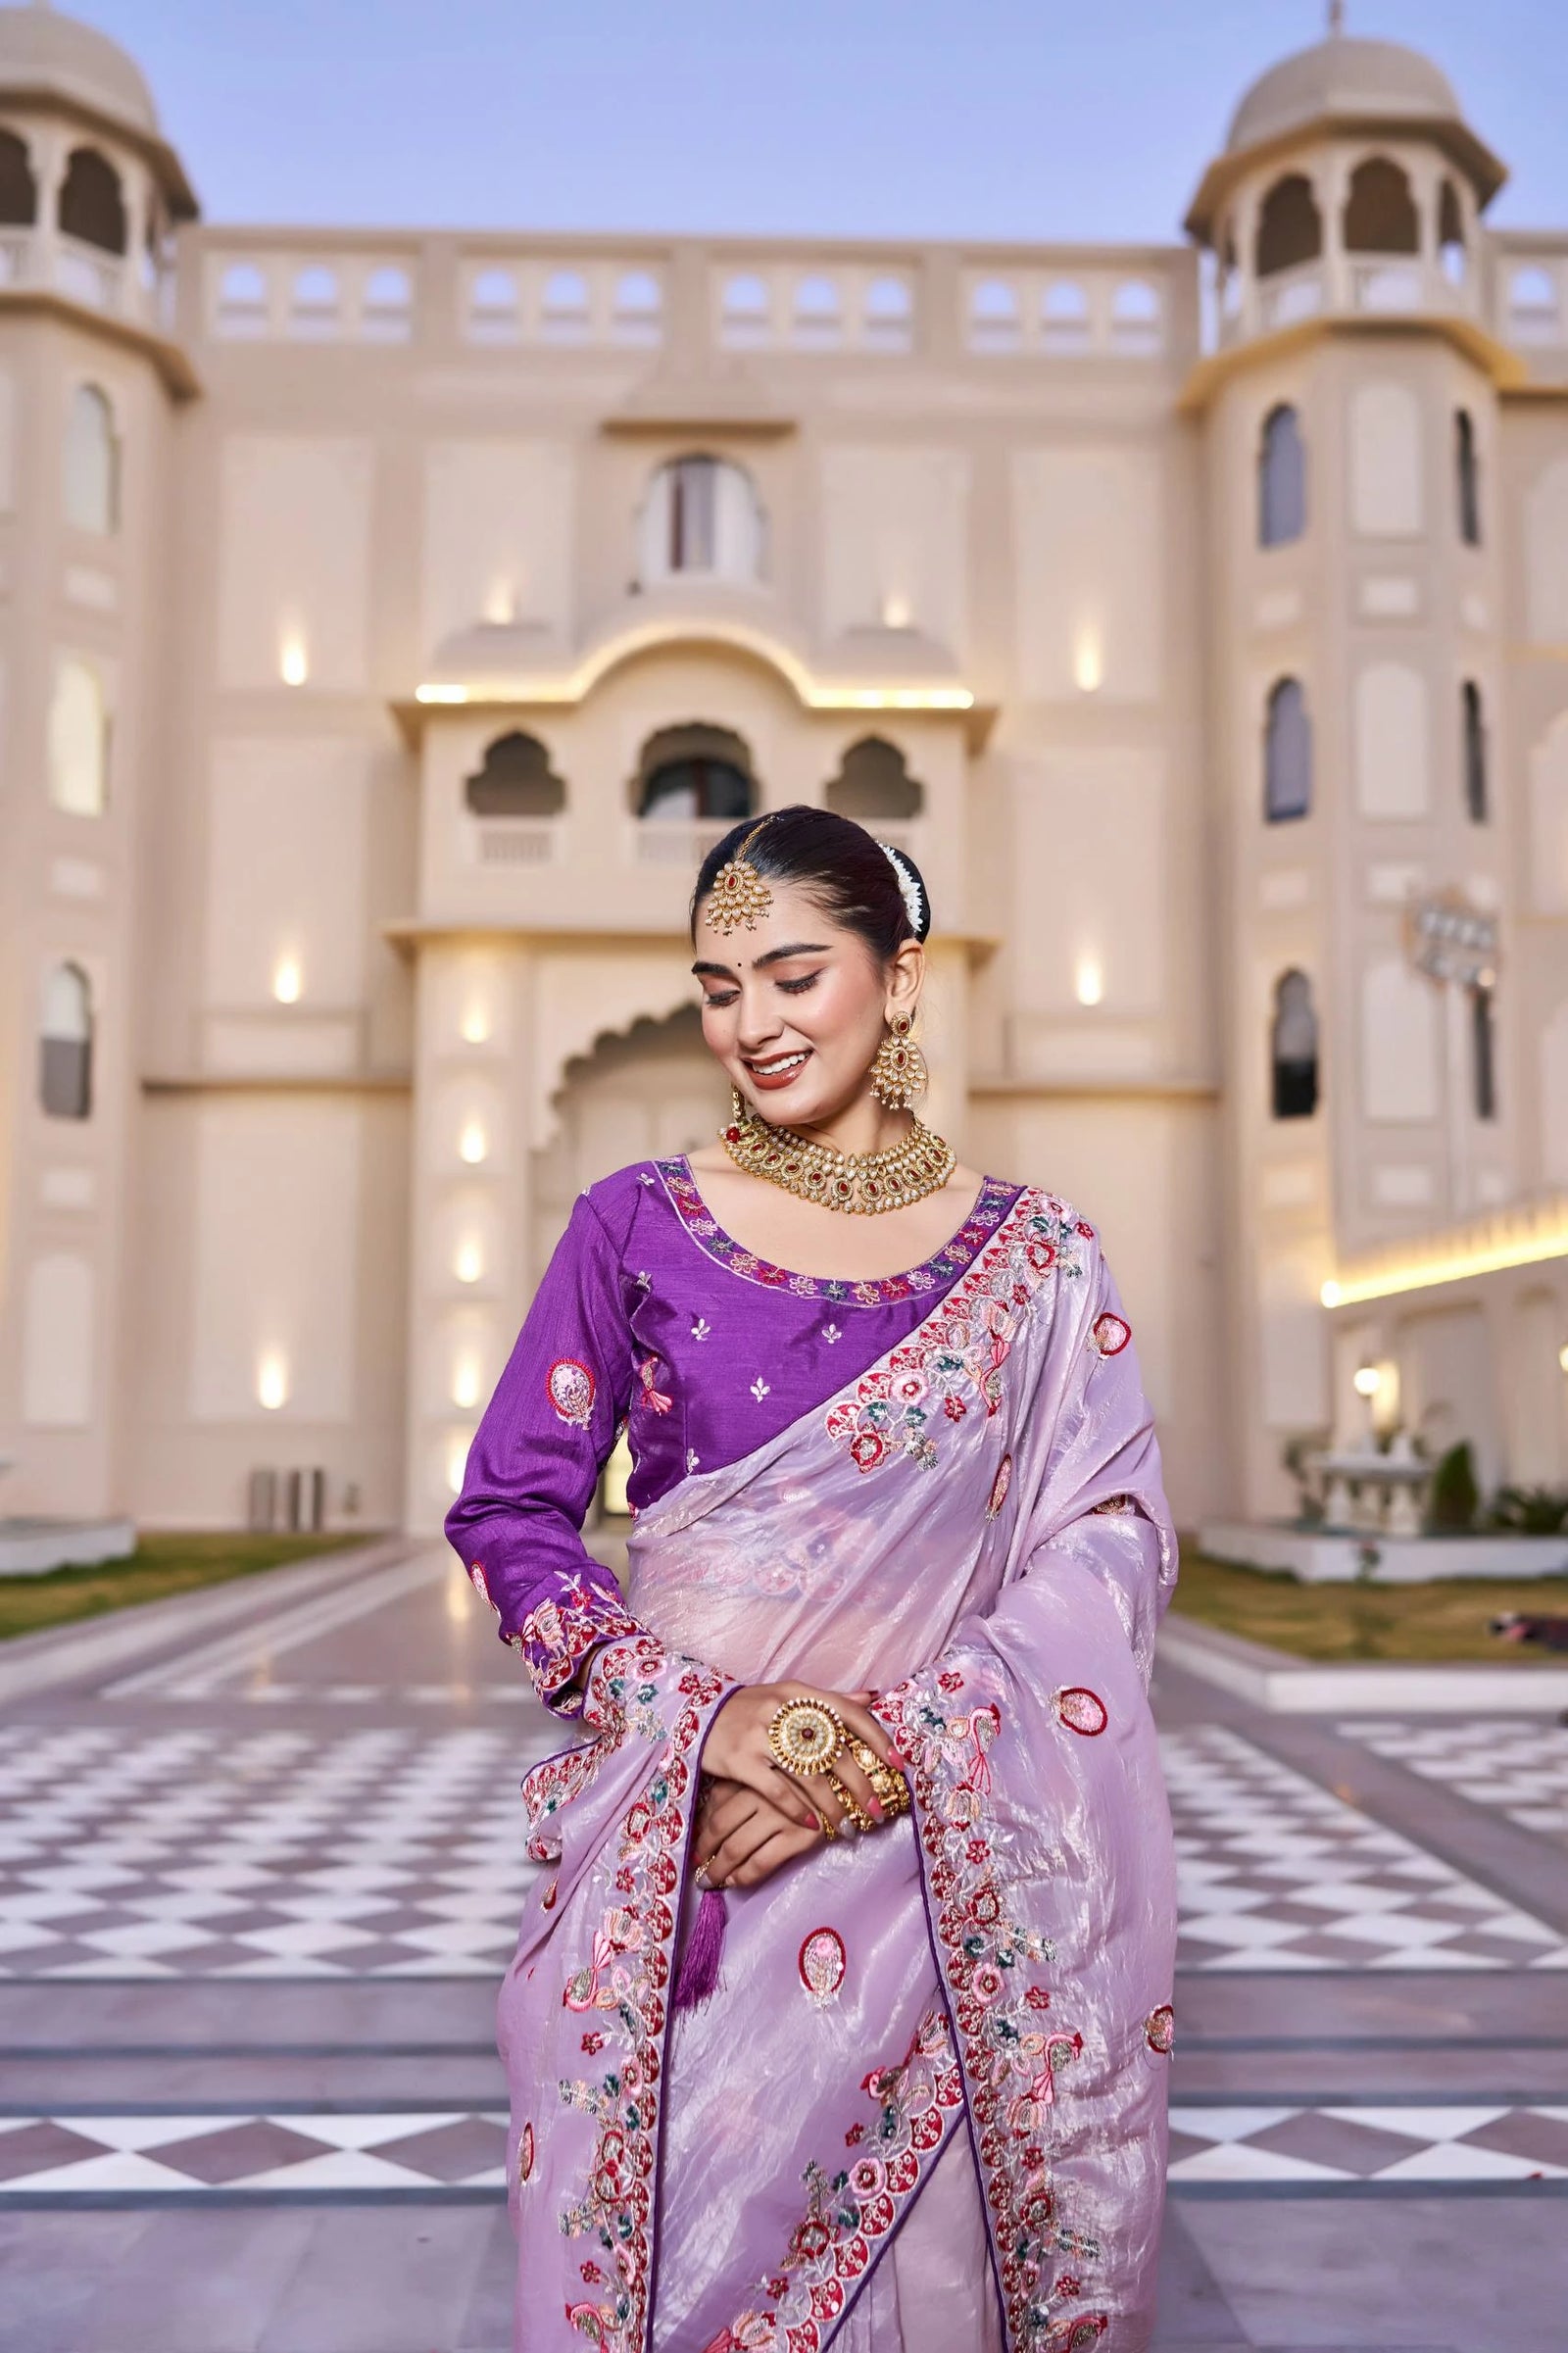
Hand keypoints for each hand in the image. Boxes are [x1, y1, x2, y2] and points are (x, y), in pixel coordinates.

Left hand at [693, 1774, 820, 1889]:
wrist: (847, 1787)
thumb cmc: (801, 1782)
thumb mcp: (766, 1776)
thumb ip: (735, 1791)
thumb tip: (705, 1821)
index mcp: (752, 1776)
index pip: (715, 1807)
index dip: (701, 1833)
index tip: (696, 1848)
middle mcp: (762, 1793)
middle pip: (721, 1828)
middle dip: (706, 1853)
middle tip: (699, 1869)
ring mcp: (780, 1815)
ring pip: (737, 1848)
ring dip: (719, 1870)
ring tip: (710, 1881)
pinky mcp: (799, 1836)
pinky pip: (761, 1863)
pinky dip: (743, 1876)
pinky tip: (735, 1881)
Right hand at [700, 1681, 902, 1838]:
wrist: (700, 1714)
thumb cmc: (753, 1709)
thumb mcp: (789, 1695)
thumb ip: (830, 1699)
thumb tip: (873, 1696)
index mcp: (800, 1693)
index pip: (848, 1713)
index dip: (877, 1738)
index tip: (897, 1764)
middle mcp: (783, 1711)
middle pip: (834, 1751)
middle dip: (861, 1785)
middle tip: (878, 1810)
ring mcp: (760, 1735)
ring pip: (809, 1777)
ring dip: (834, 1807)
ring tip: (849, 1828)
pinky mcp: (740, 1760)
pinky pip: (776, 1791)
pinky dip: (798, 1811)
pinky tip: (813, 1827)